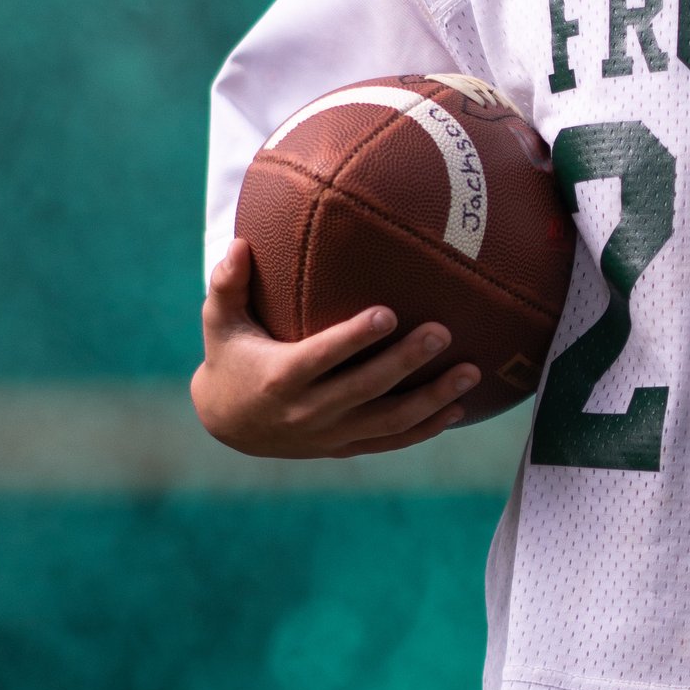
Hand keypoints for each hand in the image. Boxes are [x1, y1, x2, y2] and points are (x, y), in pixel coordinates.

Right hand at [190, 239, 479, 457]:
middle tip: (442, 332)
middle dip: (407, 362)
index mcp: (280, 376)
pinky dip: (426, 428)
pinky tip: (459, 408)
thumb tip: (240, 242)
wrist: (228, 425)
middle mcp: (308, 410)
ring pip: (389, 421)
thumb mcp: (219, 322)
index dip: (354, 338)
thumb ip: (227, 283)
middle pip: (367, 388)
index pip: (323, 357)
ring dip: (433, 398)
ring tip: (471, 371)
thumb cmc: (230, 357)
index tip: (388, 313)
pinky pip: (392, 442)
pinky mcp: (345, 447)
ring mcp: (330, 434)